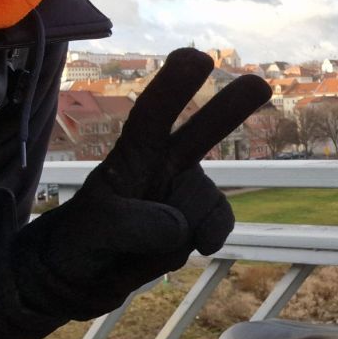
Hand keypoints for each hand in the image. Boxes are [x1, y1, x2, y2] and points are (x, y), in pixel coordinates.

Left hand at [12, 48, 271, 319]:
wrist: (80, 280)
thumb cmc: (76, 242)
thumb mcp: (94, 230)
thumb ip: (136, 224)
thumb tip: (183, 228)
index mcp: (133, 154)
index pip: (154, 113)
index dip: (175, 85)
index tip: (197, 59)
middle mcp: (165, 164)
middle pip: (203, 131)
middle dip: (231, 106)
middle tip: (260, 83)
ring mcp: (184, 193)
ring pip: (207, 199)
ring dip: (186, 227)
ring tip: (146, 245)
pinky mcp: (197, 222)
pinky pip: (218, 224)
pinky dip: (210, 237)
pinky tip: (197, 248)